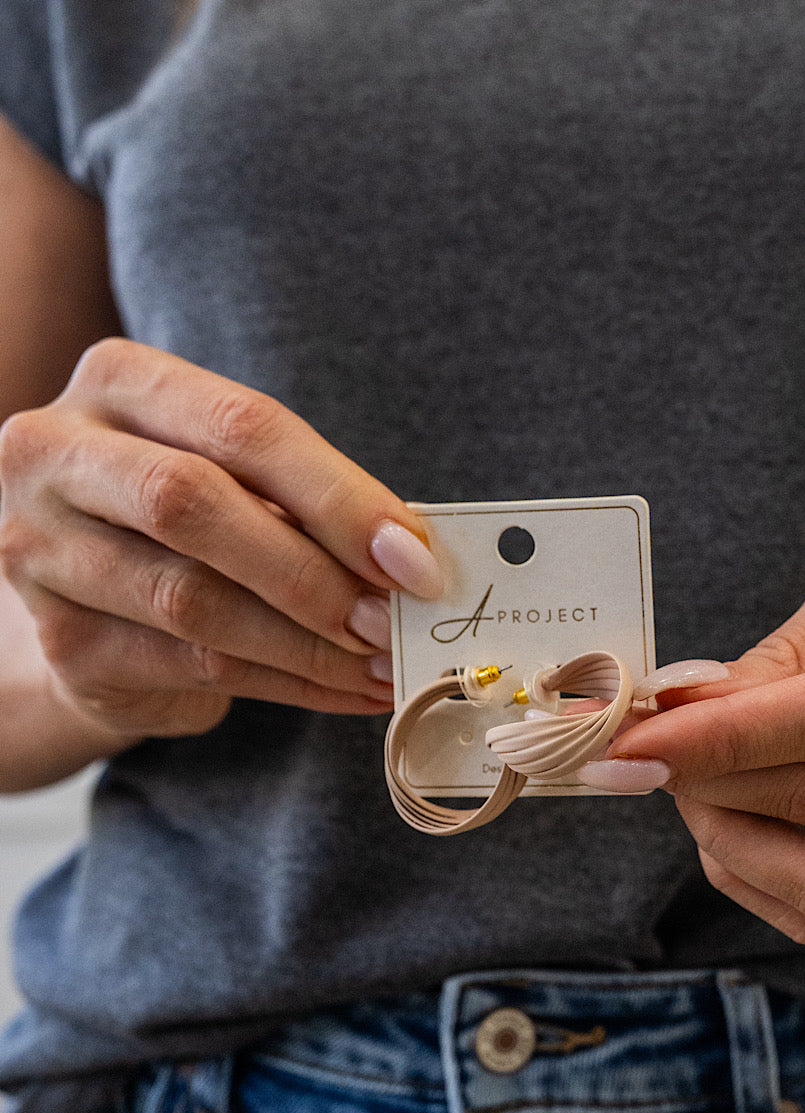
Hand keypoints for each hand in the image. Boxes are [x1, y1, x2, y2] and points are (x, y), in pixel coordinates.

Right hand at [0, 339, 442, 741]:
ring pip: (191, 600)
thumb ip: (309, 501)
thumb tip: (412, 560)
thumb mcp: (242, 479)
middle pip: (192, 504)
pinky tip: (347, 689)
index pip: (241, 426)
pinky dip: (291, 683)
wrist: (96, 600)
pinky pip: (196, 666)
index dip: (338, 496)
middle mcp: (56, 453)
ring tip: (383, 662)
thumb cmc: (190, 521)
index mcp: (121, 382)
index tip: (414, 559)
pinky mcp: (63, 641)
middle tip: (390, 619)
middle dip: (311, 571)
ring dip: (309, 642)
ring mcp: (41, 550)